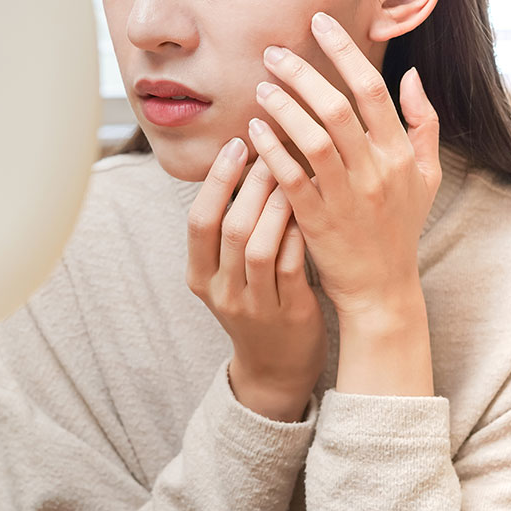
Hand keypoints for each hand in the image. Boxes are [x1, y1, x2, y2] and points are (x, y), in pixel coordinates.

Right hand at [186, 139, 327, 421]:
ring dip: (276, 205)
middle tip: (273, 146)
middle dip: (251, 183)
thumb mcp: (226, 274)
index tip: (236, 145)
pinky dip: (298, 233)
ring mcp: (254, 305)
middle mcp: (222, 292)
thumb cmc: (253, 304)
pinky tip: (311, 207)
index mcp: (199, 276)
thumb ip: (227, 231)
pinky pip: (291, 267)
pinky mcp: (289, 314)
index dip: (216, 180)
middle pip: (231, 228)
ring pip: (260, 247)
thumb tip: (242, 164)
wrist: (274, 366)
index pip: (198, 221)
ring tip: (292, 171)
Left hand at [247, 11, 441, 320]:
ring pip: (313, 140)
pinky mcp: (318, 221)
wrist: (381, 286)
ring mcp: (347, 197)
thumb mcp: (426, 176)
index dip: (344, 53)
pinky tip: (254, 131)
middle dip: (303, 74)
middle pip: (338, 109)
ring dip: (285, 109)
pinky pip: (292, 178)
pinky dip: (272, 151)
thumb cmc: (398, 228)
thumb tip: (412, 76)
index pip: (372, 91)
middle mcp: (375, 171)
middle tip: (274, 54)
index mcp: (400, 155)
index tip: (318, 26)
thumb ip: (424, 124)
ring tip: (261, 88)